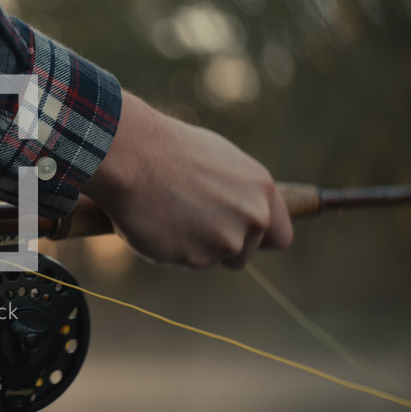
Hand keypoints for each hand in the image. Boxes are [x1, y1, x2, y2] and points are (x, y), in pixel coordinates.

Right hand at [80, 91, 292, 269]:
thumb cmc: (167, 149)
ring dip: (188, 245)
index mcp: (262, 191)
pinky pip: (178, 262)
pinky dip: (165, 248)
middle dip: (217, 246)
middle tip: (187, 222)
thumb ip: (237, 193)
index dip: (257, 239)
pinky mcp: (194, 258)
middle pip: (241, 255)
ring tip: (164, 212)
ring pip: (208, 260)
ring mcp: (225, 241)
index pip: (279, 236)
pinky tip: (153, 220)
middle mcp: (252, 219)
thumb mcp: (219, 162)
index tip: (238, 236)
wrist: (132, 155)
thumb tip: (236, 211)